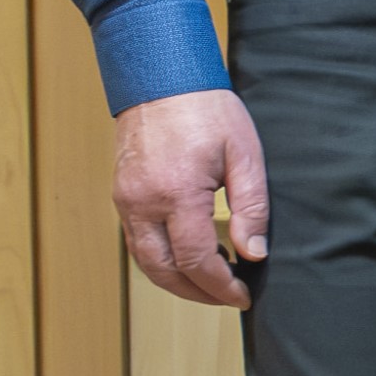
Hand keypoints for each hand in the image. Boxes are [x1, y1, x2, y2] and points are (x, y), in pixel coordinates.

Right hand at [114, 88, 268, 309]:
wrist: (161, 78)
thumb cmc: (206, 109)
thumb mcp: (244, 154)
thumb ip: (251, 207)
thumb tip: (254, 252)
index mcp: (176, 193)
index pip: (195, 261)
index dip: (220, 286)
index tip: (243, 295)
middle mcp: (142, 203)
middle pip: (164, 271)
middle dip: (197, 293)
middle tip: (228, 297)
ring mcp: (125, 201)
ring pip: (145, 262)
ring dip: (176, 281)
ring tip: (211, 284)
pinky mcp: (121, 195)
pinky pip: (136, 242)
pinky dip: (160, 261)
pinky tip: (187, 258)